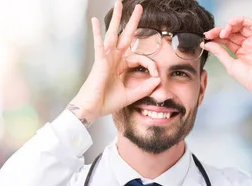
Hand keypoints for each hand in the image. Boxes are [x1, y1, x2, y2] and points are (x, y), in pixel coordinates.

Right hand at [70, 2, 160, 122]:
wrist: (93, 109)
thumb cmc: (107, 102)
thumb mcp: (131, 95)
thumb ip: (144, 88)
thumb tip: (158, 80)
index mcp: (121, 66)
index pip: (140, 58)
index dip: (151, 65)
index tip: (156, 76)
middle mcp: (114, 59)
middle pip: (126, 36)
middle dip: (133, 22)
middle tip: (139, 7)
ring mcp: (106, 58)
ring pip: (113, 34)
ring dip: (117, 19)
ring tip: (119, 4)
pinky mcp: (99, 61)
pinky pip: (99, 44)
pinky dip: (97, 32)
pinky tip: (96, 20)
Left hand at [204, 17, 251, 116]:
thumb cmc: (249, 79)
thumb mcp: (230, 64)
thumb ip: (219, 52)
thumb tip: (206, 44)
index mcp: (240, 51)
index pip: (227, 40)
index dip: (216, 36)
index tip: (206, 37)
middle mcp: (248, 44)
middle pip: (233, 31)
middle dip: (221, 30)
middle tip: (211, 34)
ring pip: (242, 25)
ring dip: (230, 25)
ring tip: (223, 31)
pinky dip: (241, 20)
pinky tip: (232, 24)